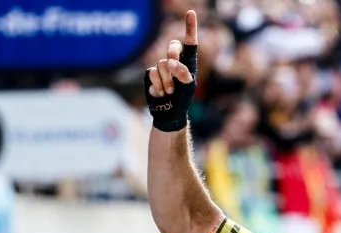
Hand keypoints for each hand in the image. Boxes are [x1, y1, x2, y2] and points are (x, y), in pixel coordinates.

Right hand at [144, 10, 197, 130]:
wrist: (169, 112)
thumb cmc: (182, 99)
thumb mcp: (188, 86)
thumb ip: (183, 72)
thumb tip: (170, 61)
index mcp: (188, 62)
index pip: (190, 42)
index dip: (190, 27)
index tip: (190, 12)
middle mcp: (174, 61)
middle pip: (173, 46)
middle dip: (174, 55)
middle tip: (175, 68)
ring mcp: (161, 66)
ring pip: (163, 64)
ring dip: (168, 80)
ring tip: (170, 91)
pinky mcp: (150, 74)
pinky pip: (153, 73)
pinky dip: (159, 84)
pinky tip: (162, 92)